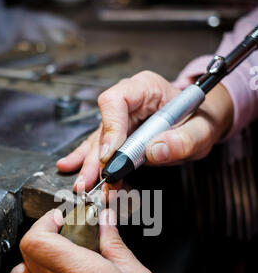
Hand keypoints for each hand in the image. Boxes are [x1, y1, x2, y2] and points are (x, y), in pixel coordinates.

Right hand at [56, 71, 232, 192]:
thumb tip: (156, 151)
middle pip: (103, 127)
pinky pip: (101, 148)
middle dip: (97, 157)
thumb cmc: (200, 119)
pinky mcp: (120, 136)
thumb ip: (184, 139)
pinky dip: (88, 161)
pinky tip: (70, 166)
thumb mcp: (202, 129)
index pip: (116, 101)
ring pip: (99, 142)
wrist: (200, 121)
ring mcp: (121, 119)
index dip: (110, 128)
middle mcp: (128, 102)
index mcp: (146, 87)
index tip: (111, 154)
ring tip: (82, 184)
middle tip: (92, 181)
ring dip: (90, 165)